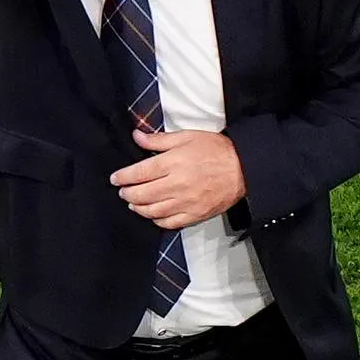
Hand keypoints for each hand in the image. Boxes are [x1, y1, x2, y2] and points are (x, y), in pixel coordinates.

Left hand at [110, 130, 247, 230]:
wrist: (243, 168)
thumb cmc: (216, 150)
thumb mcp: (186, 137)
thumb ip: (158, 140)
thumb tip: (137, 136)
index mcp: (173, 163)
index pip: (139, 173)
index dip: (123, 177)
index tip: (115, 178)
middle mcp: (177, 185)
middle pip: (141, 195)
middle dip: (127, 194)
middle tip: (123, 191)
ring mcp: (186, 202)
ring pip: (152, 211)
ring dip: (138, 208)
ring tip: (133, 203)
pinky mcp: (195, 215)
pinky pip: (169, 223)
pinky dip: (156, 220)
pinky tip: (153, 214)